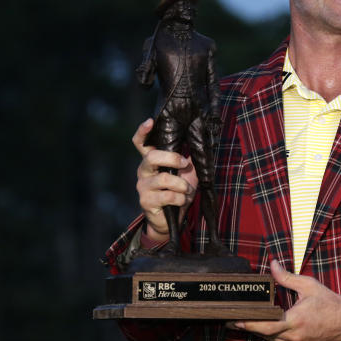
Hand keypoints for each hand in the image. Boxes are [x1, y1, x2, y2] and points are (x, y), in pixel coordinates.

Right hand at [132, 118, 198, 239]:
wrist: (172, 219)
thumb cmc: (179, 191)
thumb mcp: (187, 172)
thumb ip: (188, 158)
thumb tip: (200, 141)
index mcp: (151, 160)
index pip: (140, 142)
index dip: (143, 131)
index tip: (151, 121)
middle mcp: (144, 170)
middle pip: (152, 156)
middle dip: (173, 158)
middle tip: (186, 164)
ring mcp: (143, 186)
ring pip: (164, 178)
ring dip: (182, 185)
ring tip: (188, 191)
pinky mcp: (146, 201)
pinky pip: (168, 196)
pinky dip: (181, 198)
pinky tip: (183, 200)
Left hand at [228, 260, 340, 340]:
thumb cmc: (331, 302)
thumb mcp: (308, 285)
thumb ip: (286, 277)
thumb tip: (272, 264)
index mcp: (295, 320)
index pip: (266, 325)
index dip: (249, 323)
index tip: (235, 319)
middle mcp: (295, 336)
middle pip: (265, 335)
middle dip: (248, 327)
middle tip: (232, 320)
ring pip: (272, 340)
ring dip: (259, 332)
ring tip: (243, 323)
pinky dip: (271, 335)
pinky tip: (264, 327)